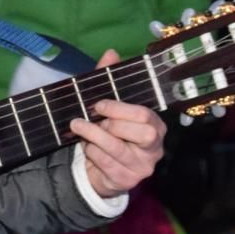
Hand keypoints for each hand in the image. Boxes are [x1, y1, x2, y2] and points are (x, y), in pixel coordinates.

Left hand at [71, 50, 165, 198]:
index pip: (145, 115)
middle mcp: (155, 147)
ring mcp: (143, 167)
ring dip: (94, 136)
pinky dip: (92, 153)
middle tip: (93, 119)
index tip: (98, 104)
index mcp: (155, 126)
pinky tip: (86, 147)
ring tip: (79, 127)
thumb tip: (110, 53)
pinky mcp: (128, 181)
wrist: (100, 169)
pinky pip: (107, 164)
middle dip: (112, 124)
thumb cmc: (108, 132)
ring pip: (118, 149)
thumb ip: (109, 80)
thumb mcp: (107, 105)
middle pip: (142, 133)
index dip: (120, 109)